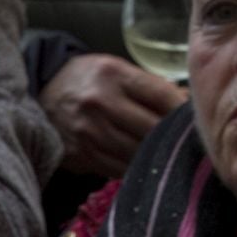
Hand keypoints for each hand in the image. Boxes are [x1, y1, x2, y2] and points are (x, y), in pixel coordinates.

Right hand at [39, 54, 188, 176]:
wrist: (42, 93)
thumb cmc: (88, 78)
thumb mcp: (116, 68)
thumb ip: (150, 85)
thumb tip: (186, 101)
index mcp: (114, 74)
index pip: (161, 95)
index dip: (183, 109)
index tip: (194, 116)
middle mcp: (101, 103)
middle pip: (152, 127)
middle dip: (173, 135)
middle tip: (187, 138)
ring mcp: (89, 132)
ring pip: (137, 152)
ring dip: (156, 154)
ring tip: (169, 152)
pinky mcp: (81, 155)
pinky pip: (119, 169)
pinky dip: (135, 167)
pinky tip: (145, 163)